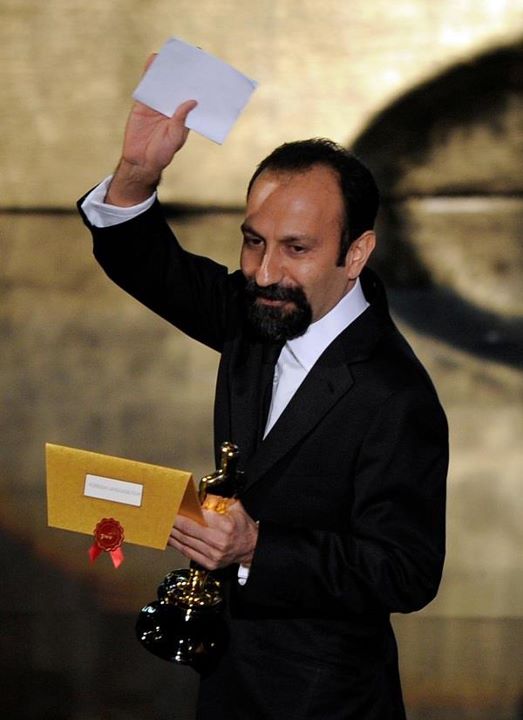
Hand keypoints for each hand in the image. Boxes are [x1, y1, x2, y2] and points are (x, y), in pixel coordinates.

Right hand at [106, 55, 196, 205]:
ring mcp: (157, 105)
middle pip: (180, 88)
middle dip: (185, 74)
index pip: (194, 98)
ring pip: (164, 84)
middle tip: (191, 57)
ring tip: (173, 54)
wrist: (140, 161)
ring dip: (168, 70)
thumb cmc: (162, 153)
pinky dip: (149, 73)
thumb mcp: (175, 137)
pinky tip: (153, 61)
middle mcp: (172, 109)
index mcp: (184, 117)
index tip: (207, 72)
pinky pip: (147, 86)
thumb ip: (181, 119)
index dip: (199, 87)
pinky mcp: (143, 104)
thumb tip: (193, 101)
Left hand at [168, 500, 258, 570]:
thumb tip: (198, 498)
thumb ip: (217, 501)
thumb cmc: (243, 527)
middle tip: (162, 516)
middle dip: (173, 523)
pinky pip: (188, 553)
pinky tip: (171, 539)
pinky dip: (178, 545)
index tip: (172, 510)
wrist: (251, 548)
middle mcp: (218, 542)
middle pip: (188, 531)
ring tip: (163, 526)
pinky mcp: (209, 563)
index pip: (197, 519)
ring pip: (185, 543)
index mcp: (225, 526)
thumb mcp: (235, 508)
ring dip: (172, 534)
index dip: (182, 515)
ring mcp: (213, 555)